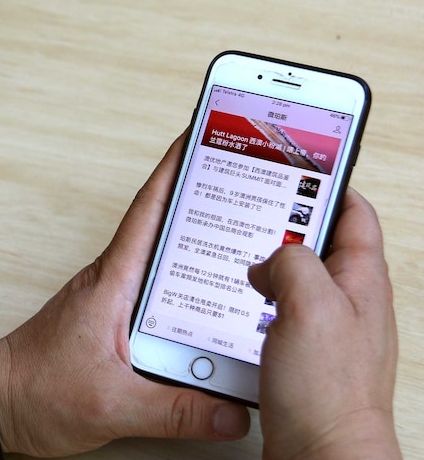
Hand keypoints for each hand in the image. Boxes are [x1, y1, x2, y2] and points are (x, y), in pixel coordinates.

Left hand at [0, 135, 250, 457]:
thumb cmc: (36, 390)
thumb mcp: (113, 404)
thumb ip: (176, 411)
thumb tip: (232, 413)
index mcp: (112, 283)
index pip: (148, 212)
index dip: (173, 170)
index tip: (198, 138)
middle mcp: (113, 282)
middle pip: (164, 230)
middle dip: (203, 202)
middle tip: (244, 184)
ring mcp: (112, 300)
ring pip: (162, 264)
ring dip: (197, 248)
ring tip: (244, 239)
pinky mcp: (112, 320)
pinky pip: (157, 294)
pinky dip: (185, 290)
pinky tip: (212, 308)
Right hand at [248, 189, 400, 459]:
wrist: (322, 457)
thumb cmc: (328, 393)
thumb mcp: (310, 306)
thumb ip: (292, 264)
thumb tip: (268, 262)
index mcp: (360, 280)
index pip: (353, 212)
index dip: (325, 183)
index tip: (293, 166)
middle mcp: (347, 301)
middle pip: (319, 243)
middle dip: (285, 225)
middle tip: (253, 208)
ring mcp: (326, 328)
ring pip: (295, 279)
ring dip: (266, 266)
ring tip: (240, 256)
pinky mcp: (302, 354)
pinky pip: (278, 312)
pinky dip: (256, 301)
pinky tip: (236, 304)